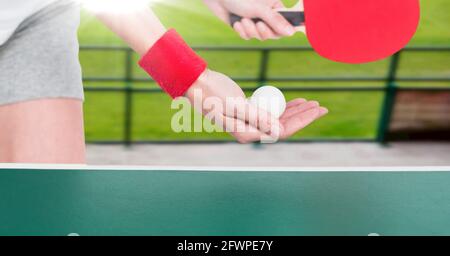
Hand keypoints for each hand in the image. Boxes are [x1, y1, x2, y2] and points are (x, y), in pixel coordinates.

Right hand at [185, 69, 327, 142]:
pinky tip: (296, 101)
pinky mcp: (247, 110)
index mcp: (246, 133)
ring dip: (295, 110)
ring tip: (312, 102)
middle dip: (303, 116)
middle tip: (322, 107)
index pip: (281, 131)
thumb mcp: (236, 104)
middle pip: (283, 126)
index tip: (316, 110)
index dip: (301, 121)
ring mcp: (248, 120)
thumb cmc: (212, 93)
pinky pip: (269, 110)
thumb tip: (279, 131)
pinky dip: (283, 105)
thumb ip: (258, 117)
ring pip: (277, 118)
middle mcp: (249, 130)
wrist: (195, 82)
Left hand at [203, 0, 297, 40]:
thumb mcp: (260, 9)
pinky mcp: (244, 26)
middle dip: (262, 31)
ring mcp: (255, 21)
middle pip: (272, 34)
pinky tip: (236, 22)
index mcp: (275, 7)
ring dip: (250, 30)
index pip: (285, 25)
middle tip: (257, 24)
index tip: (276, 31)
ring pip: (258, 36)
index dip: (281, 30)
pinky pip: (247, 36)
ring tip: (243, 19)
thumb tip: (291, 32)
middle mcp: (267, 15)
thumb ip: (276, 21)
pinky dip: (241, 31)